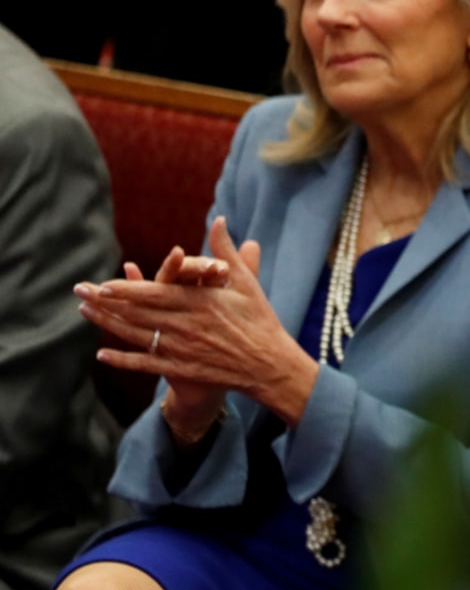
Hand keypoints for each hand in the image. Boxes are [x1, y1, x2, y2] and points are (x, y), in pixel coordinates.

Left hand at [78, 217, 317, 425]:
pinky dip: (121, 360)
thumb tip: (218, 221)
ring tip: (84, 312)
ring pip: (135, 336)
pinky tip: (101, 355)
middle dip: (106, 303)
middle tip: (81, 292)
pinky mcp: (180, 368)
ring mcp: (180, 349)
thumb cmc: (259, 319)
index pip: (155, 294)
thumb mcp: (246, 282)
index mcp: (199, 303)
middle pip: (137, 314)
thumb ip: (227, 252)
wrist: (269, 364)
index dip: (127, 290)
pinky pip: (144, 364)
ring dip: (107, 324)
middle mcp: (185, 326)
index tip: (104, 284)